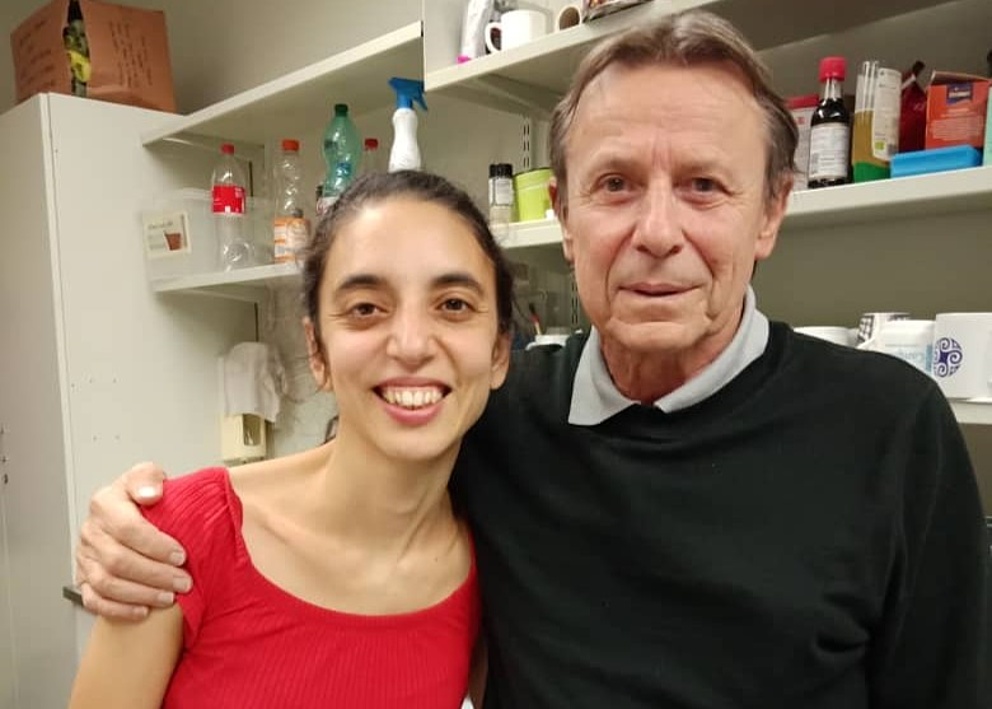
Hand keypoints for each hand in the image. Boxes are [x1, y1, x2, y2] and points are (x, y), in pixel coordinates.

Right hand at [74, 461, 191, 619]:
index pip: (128, 529)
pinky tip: (142, 610)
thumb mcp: (147, 475)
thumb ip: (149, 478)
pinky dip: (119, 609)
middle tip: (182, 581)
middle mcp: (91, 532)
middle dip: (155, 574)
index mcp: (104, 504)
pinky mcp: (83, 578)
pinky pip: (94, 600)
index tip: (181, 555)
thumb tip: (150, 494)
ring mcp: (85, 557)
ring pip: (107, 583)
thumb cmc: (141, 496)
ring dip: (141, 594)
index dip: (156, 545)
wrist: (127, 510)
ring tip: (168, 597)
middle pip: (118, 560)